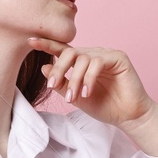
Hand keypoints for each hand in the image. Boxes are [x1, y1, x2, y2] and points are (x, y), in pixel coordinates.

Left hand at [26, 36, 154, 129]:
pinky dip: (89, 78)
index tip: (30, 41)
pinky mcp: (118, 57)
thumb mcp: (76, 96)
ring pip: (83, 59)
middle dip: (59, 69)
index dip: (47, 45)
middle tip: (51, 85)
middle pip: (70, 52)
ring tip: (73, 97)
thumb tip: (44, 67)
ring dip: (74, 79)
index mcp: (83, 62)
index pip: (63, 50)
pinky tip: (87, 91)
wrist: (127, 116)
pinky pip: (98, 62)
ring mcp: (106, 54)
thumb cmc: (104, 106)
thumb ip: (61, 83)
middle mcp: (94, 55)